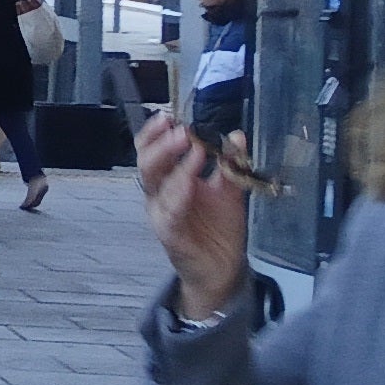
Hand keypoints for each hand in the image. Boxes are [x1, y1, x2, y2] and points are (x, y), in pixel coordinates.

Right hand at [135, 116, 247, 319]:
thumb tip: (236, 136)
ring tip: (193, 148)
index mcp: (170, 180)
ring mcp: (162, 214)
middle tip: (182, 130)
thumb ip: (231, 165)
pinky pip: (169, 213)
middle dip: (162, 144)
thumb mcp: (229, 192)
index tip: (169, 115)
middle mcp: (160, 195)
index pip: (153, 150)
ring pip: (155, 185)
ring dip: (173, 164)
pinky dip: (178, 195)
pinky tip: (189, 183)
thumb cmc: (218, 229)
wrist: (223, 268)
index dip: (156, 133)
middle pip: (147, 163)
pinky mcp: (170, 235)